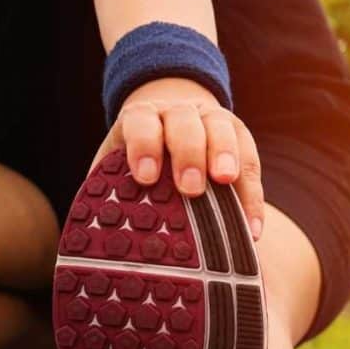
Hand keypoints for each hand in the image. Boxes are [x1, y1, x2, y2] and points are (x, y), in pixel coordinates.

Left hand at [90, 77, 264, 239]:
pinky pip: (251, 161)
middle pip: (186, 123)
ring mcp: (213, 119)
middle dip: (189, 153)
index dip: (143, 146)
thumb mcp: (118, 165)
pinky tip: (252, 228)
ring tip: (226, 183)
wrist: (171, 125)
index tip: (145, 177)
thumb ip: (109, 189)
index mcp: (144, 117)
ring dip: (227, 157)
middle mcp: (179, 112)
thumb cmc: (141, 161)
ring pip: (223, 129)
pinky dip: (252, 196)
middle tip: (190, 187)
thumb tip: (96, 236)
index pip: (142, 123)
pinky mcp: (240, 136)